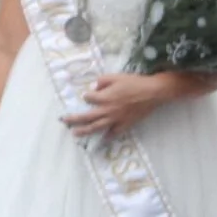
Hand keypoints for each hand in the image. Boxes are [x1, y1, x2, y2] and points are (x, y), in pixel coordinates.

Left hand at [61, 72, 177, 140]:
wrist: (153, 92)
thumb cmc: (134, 83)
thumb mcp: (115, 76)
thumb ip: (102, 81)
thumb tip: (94, 87)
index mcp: (104, 98)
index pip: (88, 98)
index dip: (86, 97)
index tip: (87, 96)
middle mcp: (107, 110)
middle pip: (86, 117)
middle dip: (73, 119)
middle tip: (64, 121)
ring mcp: (116, 119)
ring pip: (97, 127)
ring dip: (85, 130)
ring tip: (75, 133)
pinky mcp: (126, 124)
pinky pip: (114, 132)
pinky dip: (108, 137)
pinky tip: (102, 139)